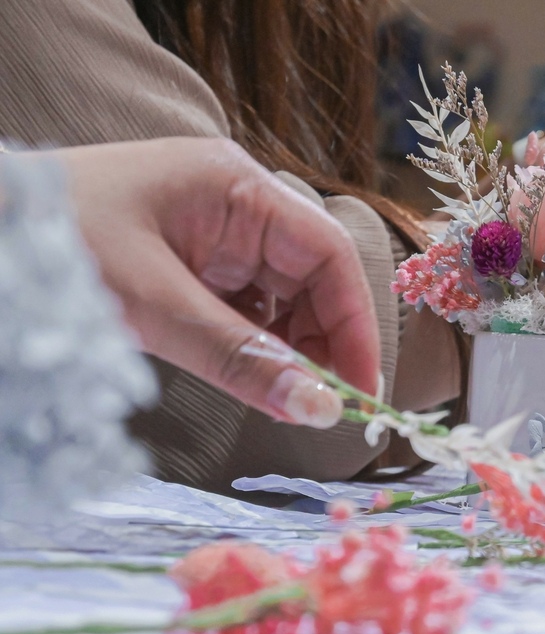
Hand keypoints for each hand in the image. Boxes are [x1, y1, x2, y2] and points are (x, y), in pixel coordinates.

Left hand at [47, 138, 379, 427]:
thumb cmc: (55, 246)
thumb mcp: (153, 307)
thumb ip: (240, 360)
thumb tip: (321, 411)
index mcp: (238, 187)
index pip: (328, 254)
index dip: (356, 324)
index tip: (363, 391)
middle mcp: (239, 206)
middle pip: (313, 279)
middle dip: (325, 343)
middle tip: (324, 408)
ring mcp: (217, 234)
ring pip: (283, 300)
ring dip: (292, 351)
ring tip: (288, 399)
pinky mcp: (196, 263)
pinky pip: (247, 310)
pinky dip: (257, 348)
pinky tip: (254, 377)